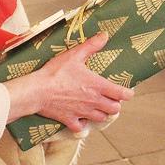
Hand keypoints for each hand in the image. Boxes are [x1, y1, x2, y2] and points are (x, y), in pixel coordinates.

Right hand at [4, 33, 133, 131]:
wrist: (37, 91)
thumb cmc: (56, 72)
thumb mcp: (74, 55)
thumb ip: (91, 46)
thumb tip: (104, 35)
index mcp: (97, 86)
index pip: (121, 94)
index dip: (128, 93)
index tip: (127, 91)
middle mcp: (93, 101)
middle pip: (114, 109)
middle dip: (115, 104)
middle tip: (111, 98)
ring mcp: (82, 113)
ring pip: (101, 119)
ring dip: (102, 113)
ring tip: (98, 106)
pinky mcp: (70, 120)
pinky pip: (82, 128)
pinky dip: (83, 124)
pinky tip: (81, 117)